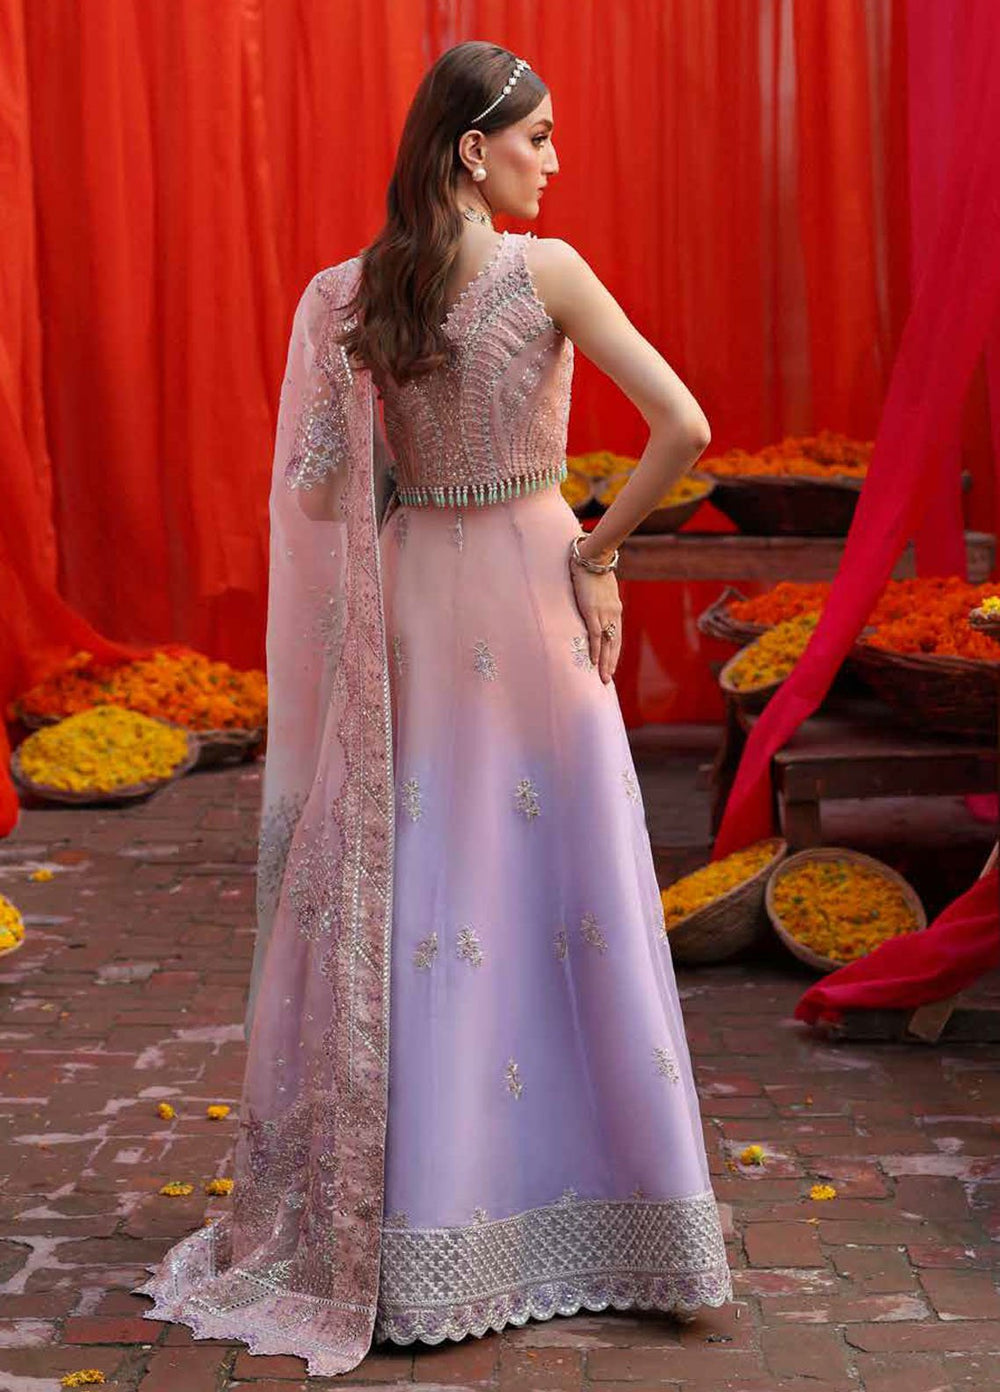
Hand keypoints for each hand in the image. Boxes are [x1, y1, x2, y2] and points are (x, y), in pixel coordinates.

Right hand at [569, 563, 622, 683]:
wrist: (593, 558)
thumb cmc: (595, 570)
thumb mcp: (602, 588)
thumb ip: (601, 600)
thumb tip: (595, 604)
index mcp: (616, 609)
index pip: (616, 636)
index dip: (614, 652)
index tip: (611, 665)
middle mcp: (613, 614)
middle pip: (614, 644)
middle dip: (611, 663)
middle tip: (608, 680)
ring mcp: (603, 613)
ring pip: (607, 644)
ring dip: (605, 662)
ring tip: (603, 677)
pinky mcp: (592, 611)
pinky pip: (596, 635)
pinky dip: (596, 649)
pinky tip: (594, 662)